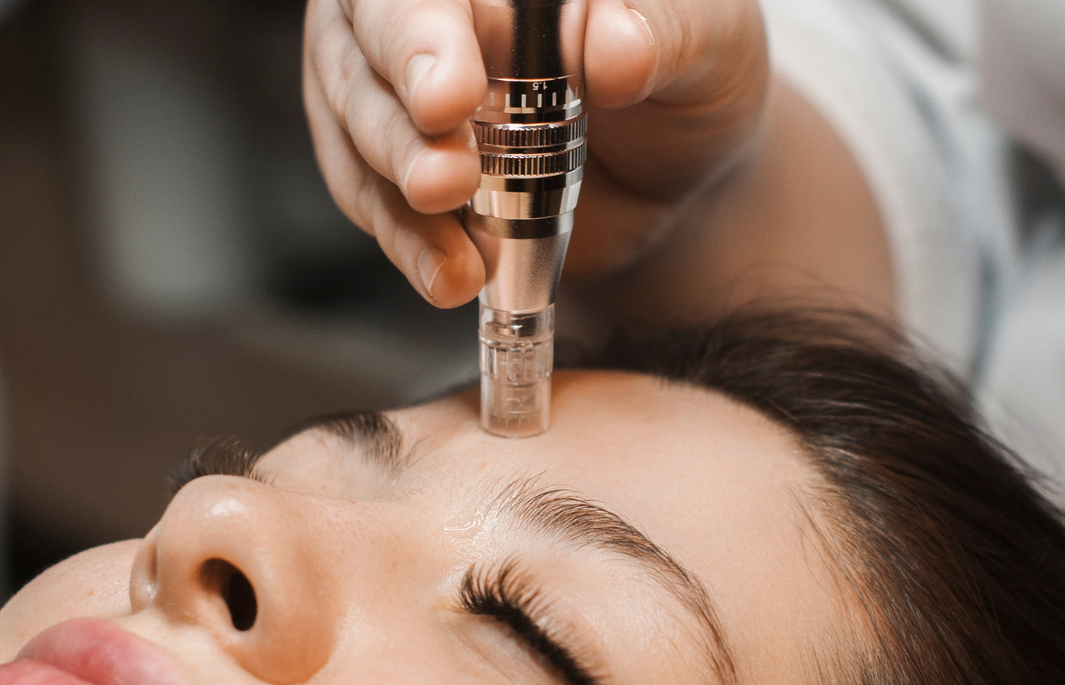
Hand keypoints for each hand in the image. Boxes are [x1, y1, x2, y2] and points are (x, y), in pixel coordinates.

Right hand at [302, 0, 769, 307]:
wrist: (676, 166)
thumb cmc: (687, 70)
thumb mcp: (709, 41)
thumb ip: (664, 34)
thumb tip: (613, 50)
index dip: (419, 34)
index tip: (450, 100)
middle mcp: (429, 4)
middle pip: (364, 44)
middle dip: (398, 124)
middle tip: (447, 183)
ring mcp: (395, 81)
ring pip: (354, 125)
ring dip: (400, 198)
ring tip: (459, 257)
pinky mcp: (391, 160)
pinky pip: (371, 199)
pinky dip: (410, 246)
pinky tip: (452, 277)